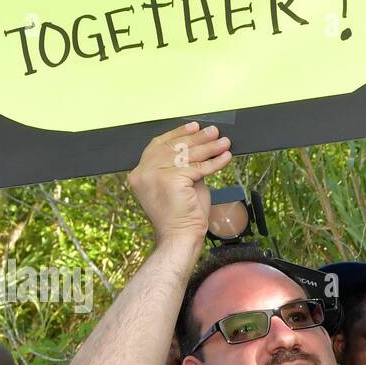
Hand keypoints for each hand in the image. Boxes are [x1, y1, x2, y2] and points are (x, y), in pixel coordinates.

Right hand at [128, 121, 231, 246]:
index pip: (158, 145)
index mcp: (140, 173)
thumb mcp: (180, 184)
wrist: (180, 237)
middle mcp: (142, 172)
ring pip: (186, 155)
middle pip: (173, 147)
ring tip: (224, 142)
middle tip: (214, 131)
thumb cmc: (183, 216)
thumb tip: (201, 147)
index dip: (177, 134)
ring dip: (209, 147)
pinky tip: (225, 157)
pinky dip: (215, 162)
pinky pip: (197, 167)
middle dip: (196, 138)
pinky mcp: (170, 180)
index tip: (194, 126)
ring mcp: (153, 175)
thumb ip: (184, 166)